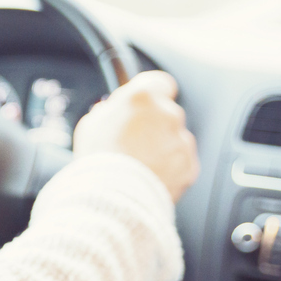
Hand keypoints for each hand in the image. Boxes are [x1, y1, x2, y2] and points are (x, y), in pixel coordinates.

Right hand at [72, 70, 198, 201]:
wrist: (113, 197)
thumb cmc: (98, 160)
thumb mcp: (91, 124)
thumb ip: (109, 111)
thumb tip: (112, 109)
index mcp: (143, 97)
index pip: (161, 82)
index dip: (154, 93)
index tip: (147, 104)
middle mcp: (167, 114)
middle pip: (168, 113)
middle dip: (156, 125)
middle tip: (135, 142)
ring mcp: (181, 140)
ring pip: (176, 139)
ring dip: (164, 148)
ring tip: (141, 165)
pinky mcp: (189, 165)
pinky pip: (183, 162)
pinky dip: (171, 168)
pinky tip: (151, 176)